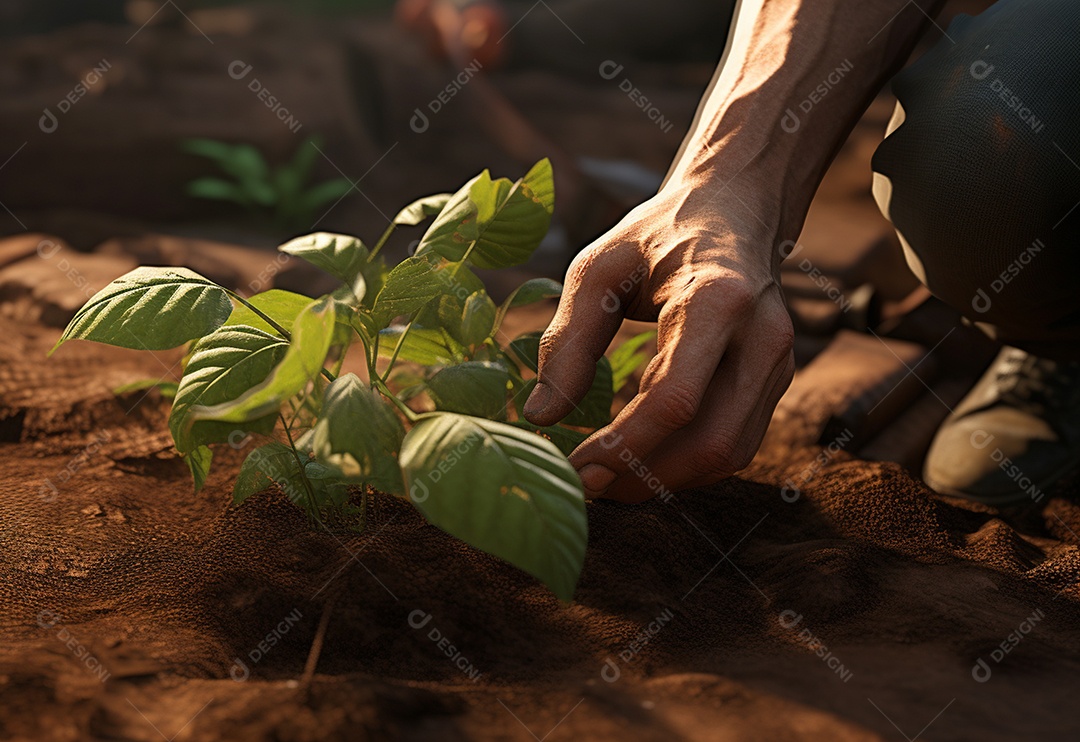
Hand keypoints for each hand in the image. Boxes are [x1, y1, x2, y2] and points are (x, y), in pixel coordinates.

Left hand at [523, 180, 794, 501]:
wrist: (732, 208)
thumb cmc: (656, 236)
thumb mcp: (598, 269)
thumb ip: (566, 341)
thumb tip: (540, 417)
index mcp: (716, 300)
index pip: (675, 399)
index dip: (623, 446)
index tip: (575, 467)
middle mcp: (762, 337)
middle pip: (713, 441)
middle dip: (647, 477)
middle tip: (588, 487)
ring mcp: (778, 363)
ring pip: (730, 453)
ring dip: (667, 479)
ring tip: (609, 480)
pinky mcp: (775, 380)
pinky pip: (737, 442)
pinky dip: (688, 463)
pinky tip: (642, 459)